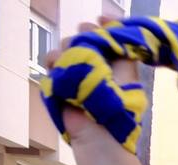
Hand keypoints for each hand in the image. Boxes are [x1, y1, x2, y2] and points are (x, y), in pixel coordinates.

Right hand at [45, 21, 140, 143]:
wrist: (99, 132)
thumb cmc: (119, 104)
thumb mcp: (126, 71)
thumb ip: (121, 47)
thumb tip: (109, 22)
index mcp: (112, 62)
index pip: (103, 35)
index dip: (100, 26)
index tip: (100, 19)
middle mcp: (93, 65)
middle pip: (81, 36)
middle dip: (83, 35)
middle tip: (86, 40)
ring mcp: (75, 73)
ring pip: (65, 47)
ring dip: (69, 48)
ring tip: (75, 61)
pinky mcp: (59, 82)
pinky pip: (51, 62)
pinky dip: (55, 62)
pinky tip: (61, 69)